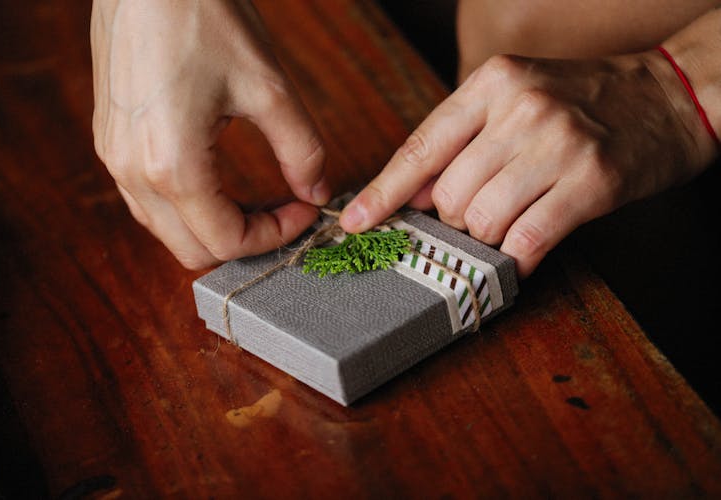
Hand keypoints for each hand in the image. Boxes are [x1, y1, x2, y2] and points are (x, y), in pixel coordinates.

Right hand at [91, 0, 328, 268]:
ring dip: (213, 227)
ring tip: (254, 200)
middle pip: (192, 250)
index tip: (304, 211)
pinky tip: (216, 181)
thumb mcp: (269, 87)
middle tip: (281, 212)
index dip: (274, 237)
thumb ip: (301, 150)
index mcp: (173, 166)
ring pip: (167, 230)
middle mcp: (134, 172)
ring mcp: (115, 158)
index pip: (227, 242)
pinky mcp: (111, 141)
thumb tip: (317, 191)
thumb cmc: (204, 17)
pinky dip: (186, 207)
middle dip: (244, 241)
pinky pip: (147, 200)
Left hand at [340, 52, 716, 276]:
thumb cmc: (582, 102)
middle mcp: (521, 110)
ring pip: (483, 222)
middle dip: (455, 220)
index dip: (383, 193)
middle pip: (451, 196)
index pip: (420, 147)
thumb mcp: (516, 99)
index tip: (356, 223)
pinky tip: (523, 251)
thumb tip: (418, 196)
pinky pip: (527, 241)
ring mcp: (558, 145)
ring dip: (486, 237)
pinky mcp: (592, 183)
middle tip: (479, 214)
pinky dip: (516, 258)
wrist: (669, 96)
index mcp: (492, 84)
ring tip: (510, 222)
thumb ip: (463, 142)